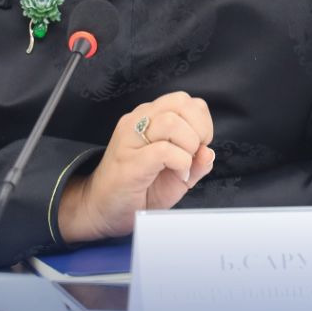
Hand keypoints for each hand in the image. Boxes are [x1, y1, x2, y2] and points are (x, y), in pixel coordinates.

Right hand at [58, 91, 214, 242]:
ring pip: (172, 122)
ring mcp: (130, 139)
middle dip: (199, 129)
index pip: (185, 101)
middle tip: (193, 154)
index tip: (198, 146)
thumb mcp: (177, 176)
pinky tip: (177, 175)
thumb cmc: (139, 190)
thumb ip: (196, 163)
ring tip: (183, 166)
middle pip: (180, 102)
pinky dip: (180, 163)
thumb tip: (209, 152)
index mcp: (149, 118)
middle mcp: (138, 121)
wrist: (103, 209)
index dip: (201, 121)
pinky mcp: (129, 161)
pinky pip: (163, 150)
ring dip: (188, 146)